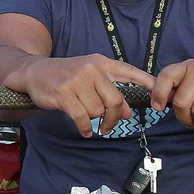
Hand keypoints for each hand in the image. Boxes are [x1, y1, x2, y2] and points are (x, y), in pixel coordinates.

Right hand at [20, 54, 155, 137]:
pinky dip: (85, 128)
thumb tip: (127, 112)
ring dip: (93, 120)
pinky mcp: (64, 94)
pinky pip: (82, 118)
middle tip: (108, 126)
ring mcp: (77, 81)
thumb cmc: (66, 76)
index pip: (130, 72)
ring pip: (97, 110)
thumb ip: (109, 91)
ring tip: (86, 118)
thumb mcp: (90, 77)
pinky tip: (84, 130)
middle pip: (115, 100)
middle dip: (114, 118)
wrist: (35, 72)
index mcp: (101, 63)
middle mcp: (91, 69)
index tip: (158, 99)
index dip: (147, 84)